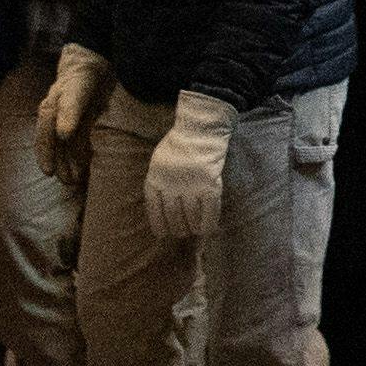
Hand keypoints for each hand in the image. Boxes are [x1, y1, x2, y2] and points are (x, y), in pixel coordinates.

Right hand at [36, 46, 111, 183]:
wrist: (93, 63)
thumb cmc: (83, 76)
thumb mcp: (77, 91)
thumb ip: (70, 111)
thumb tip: (62, 135)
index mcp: (51, 108)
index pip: (45, 135)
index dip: (46, 154)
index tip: (48, 173)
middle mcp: (55, 116)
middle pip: (54, 144)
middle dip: (58, 164)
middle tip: (66, 182)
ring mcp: (67, 119)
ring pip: (65, 146)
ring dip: (69, 163)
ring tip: (73, 181)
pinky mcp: (79, 122)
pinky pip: (76, 142)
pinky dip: (79, 155)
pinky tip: (83, 168)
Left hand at [142, 91, 239, 244]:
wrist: (199, 130)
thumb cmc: (178, 145)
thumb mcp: (158, 162)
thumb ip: (159, 181)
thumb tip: (161, 206)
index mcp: (155, 179)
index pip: (154, 210)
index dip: (158, 225)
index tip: (162, 234)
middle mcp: (171, 186)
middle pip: (173, 216)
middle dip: (177, 228)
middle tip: (181, 232)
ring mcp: (191, 186)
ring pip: (190, 217)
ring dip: (191, 227)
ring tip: (193, 231)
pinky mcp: (210, 186)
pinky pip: (209, 211)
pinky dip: (208, 223)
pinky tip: (207, 230)